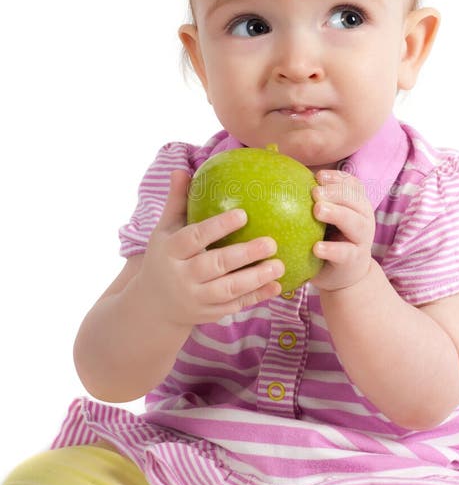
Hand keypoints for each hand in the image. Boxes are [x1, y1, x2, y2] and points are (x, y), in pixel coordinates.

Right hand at [137, 170, 284, 327]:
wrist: (152, 307)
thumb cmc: (164, 258)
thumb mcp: (164, 231)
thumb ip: (176, 202)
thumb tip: (181, 169)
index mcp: (170, 251)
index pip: (194, 237)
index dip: (218, 226)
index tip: (243, 214)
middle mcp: (180, 277)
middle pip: (214, 265)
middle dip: (244, 254)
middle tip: (271, 242)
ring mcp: (195, 299)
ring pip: (228, 290)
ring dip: (256, 278)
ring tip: (280, 264)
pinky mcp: (208, 314)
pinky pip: (235, 305)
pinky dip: (256, 297)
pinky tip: (277, 285)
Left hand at [310, 169, 375, 291]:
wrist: (344, 276)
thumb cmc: (328, 239)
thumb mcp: (323, 219)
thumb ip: (312, 201)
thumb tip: (279, 179)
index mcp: (356, 204)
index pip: (352, 185)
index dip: (337, 178)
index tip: (318, 176)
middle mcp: (363, 218)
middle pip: (356, 199)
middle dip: (336, 192)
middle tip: (315, 192)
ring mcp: (362, 240)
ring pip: (355, 223)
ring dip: (337, 214)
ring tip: (317, 210)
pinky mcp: (355, 260)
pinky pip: (345, 253)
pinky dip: (332, 249)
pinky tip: (316, 247)